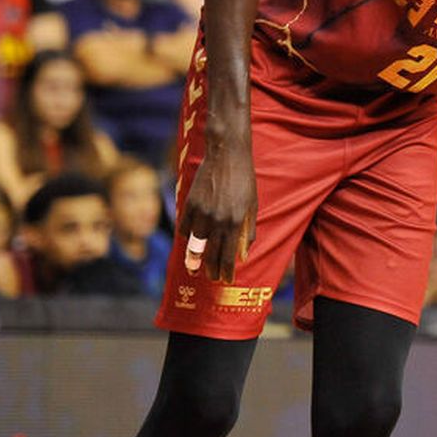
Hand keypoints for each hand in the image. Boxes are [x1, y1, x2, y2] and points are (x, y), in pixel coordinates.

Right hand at [178, 135, 256, 282]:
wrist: (227, 155)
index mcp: (235, 221)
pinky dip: (186, 238)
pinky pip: (184, 228)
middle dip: (211, 270)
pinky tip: (190, 244)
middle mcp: (217, 220)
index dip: (226, 271)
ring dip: (195, 259)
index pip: (228, 255)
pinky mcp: (189, 204)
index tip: (226, 280)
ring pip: (195, 245)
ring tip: (196, 269)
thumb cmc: (244, 180)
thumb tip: (244, 254)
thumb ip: (248, 231)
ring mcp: (201, 213)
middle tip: (211, 279)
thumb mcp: (252, 205)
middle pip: (211, 254)